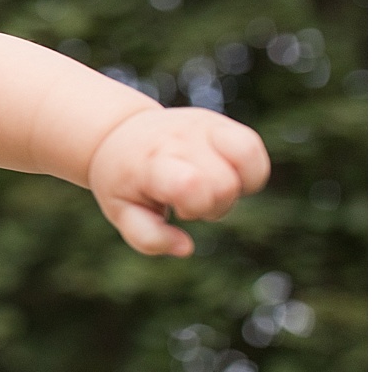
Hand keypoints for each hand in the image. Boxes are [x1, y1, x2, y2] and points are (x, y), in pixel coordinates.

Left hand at [87, 107, 269, 256]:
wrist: (118, 133)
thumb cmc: (123, 180)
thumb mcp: (121, 212)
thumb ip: (149, 238)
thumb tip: (186, 248)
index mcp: (152, 164)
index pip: (191, 183)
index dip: (196, 207)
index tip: (177, 209)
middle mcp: (179, 140)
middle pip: (225, 184)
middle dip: (213, 206)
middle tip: (188, 200)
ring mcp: (202, 126)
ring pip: (246, 158)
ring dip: (236, 186)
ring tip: (208, 186)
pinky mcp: (220, 123)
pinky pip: (253, 147)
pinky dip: (249, 171)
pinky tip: (224, 176)